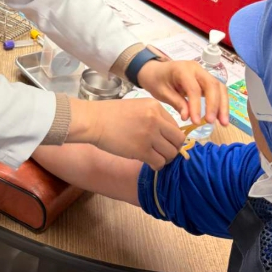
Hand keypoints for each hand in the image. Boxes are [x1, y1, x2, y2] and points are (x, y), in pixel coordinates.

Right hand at [69, 97, 185, 170]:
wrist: (93, 121)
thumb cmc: (110, 114)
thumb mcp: (136, 107)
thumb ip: (153, 116)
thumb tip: (166, 133)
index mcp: (155, 107)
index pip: (176, 126)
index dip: (171, 136)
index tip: (164, 142)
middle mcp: (156, 119)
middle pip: (178, 140)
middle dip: (173, 148)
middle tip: (163, 152)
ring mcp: (149, 135)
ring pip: (171, 153)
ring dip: (165, 158)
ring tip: (155, 158)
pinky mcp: (141, 150)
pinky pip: (159, 162)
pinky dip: (156, 165)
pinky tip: (149, 163)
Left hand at [138, 59, 229, 126]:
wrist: (155, 71)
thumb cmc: (157, 80)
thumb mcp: (162, 92)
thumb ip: (176, 103)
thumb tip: (188, 118)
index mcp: (182, 69)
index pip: (194, 89)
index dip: (197, 106)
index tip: (196, 122)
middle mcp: (196, 68)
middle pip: (212, 85)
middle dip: (215, 105)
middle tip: (212, 122)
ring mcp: (203, 72)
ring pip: (219, 87)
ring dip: (223, 105)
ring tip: (223, 123)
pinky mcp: (206, 79)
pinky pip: (218, 90)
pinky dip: (221, 103)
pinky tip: (221, 116)